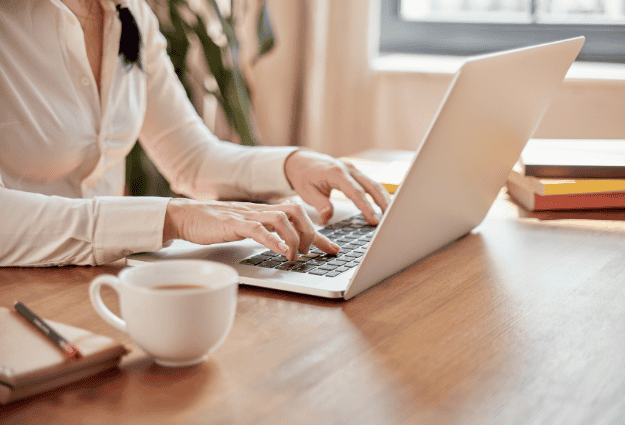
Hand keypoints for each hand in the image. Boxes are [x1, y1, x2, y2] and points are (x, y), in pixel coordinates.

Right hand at [163, 198, 339, 260]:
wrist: (186, 216)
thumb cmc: (214, 224)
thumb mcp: (246, 227)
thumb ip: (265, 232)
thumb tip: (284, 246)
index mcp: (266, 211)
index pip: (301, 218)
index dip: (320, 235)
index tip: (334, 250)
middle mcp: (261, 210)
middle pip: (298, 212)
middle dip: (310, 234)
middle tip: (309, 253)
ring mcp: (248, 215)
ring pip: (283, 219)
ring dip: (294, 239)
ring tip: (294, 256)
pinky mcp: (234, 223)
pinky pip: (259, 229)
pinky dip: (273, 240)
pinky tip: (281, 251)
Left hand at [284, 150, 391, 224]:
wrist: (301, 161)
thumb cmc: (303, 176)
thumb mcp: (306, 192)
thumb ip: (319, 204)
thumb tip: (327, 217)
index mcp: (336, 173)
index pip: (355, 192)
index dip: (366, 206)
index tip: (373, 219)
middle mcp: (348, 169)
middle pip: (371, 186)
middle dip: (383, 203)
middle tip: (390, 220)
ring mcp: (353, 169)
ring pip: (374, 184)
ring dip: (384, 199)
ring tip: (391, 216)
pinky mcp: (355, 173)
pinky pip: (370, 183)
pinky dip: (378, 195)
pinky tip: (384, 206)